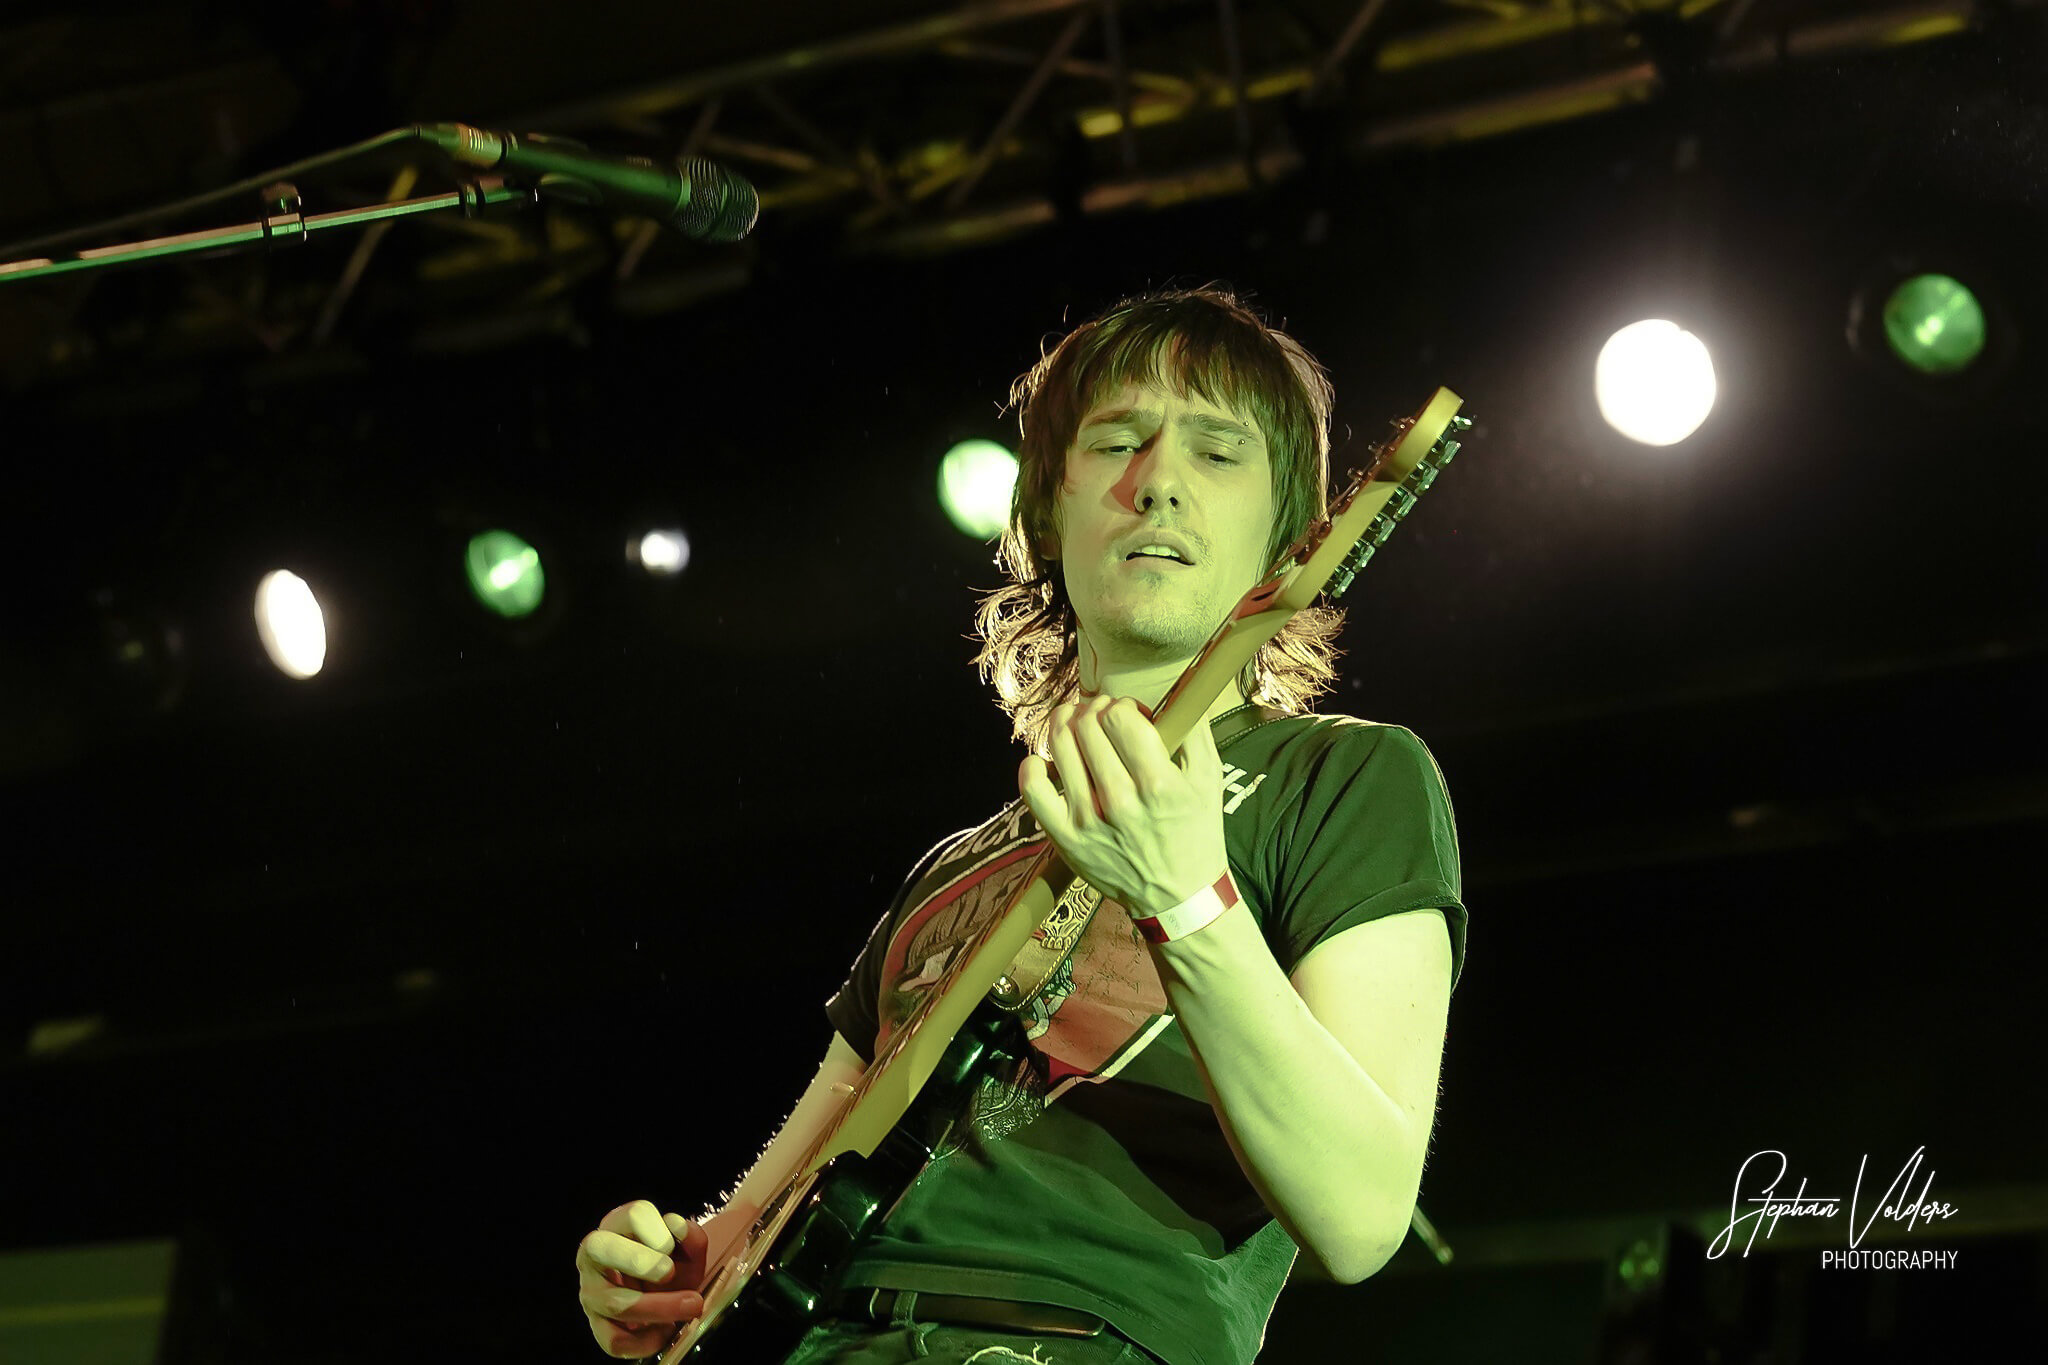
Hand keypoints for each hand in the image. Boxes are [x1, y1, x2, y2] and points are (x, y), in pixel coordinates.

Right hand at [575, 1198, 755, 1358]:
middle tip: (670, 1273)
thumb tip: (678, 1227)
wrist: (664, 1295)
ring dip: (656, 1307)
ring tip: (689, 1305)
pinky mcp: (597, 1323)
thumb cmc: (670, 1264)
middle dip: (640, 1262)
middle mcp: (596, 1254)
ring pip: (614, 1301)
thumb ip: (691, 1237)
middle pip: (602, 1248)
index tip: (672, 1246)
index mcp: (618, 1224)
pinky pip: (614, 1340)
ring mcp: (591, 1290)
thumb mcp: (687, 1249)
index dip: (657, 1231)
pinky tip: (666, 1331)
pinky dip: (645, 1341)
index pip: (632, 1215)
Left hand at [1017, 695, 1227, 917]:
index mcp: (1158, 785)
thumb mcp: (1209, 780)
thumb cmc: (1195, 833)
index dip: (1122, 705)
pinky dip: (1033, 766)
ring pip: (1060, 746)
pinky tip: (1045, 761)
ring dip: (1064, 723)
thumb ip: (1194, 730)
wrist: (1179, 896)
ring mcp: (1088, 821)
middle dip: (1093, 709)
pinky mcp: (1066, 839)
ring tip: (1074, 724)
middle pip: (1086, 726)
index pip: (1119, 718)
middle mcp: (1120, 802)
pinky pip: (1033, 790)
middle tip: (1101, 716)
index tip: (1128, 715)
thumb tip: (1175, 691)